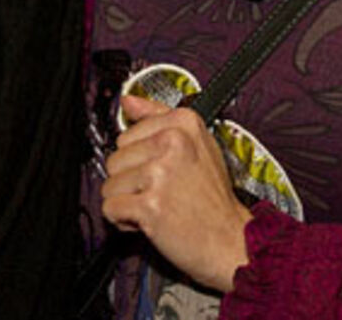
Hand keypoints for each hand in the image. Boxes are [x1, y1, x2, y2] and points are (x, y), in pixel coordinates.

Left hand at [101, 95, 253, 293]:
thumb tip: (128, 101)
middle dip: (131, 182)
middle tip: (162, 192)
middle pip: (115, 159)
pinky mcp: (150, 205)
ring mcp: (161, 173)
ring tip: (158, 206)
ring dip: (128, 202)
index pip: (127, 134)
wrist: (231, 240)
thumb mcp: (196, 144)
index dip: (140, 159)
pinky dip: (123, 221)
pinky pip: (110, 208)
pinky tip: (149, 221)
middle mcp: (173, 142)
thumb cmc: (213, 198)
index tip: (162, 171)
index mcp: (183, 122)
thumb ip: (158, 117)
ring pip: (110, 184)